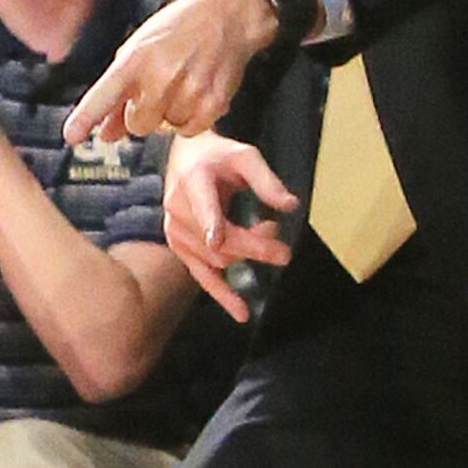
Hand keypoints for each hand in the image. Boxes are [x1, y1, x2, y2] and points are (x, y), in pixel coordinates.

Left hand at [66, 0, 279, 145]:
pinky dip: (191, 118)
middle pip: (137, 125)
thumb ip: (119, 93)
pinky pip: (190, 130)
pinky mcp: (213, 104)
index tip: (71, 135)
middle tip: (157, 90)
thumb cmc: (177, 30)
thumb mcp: (139, 49)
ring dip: (170, 113)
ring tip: (182, 82)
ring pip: (165, 128)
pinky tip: (196, 92)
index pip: (103, 95)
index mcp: (135, 59)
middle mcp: (160, 77)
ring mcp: (189, 92)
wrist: (228, 14)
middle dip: (142, 115)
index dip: (85, 117)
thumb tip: (106, 134)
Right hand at [161, 129, 296, 321]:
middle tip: (284, 250)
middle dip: (254, 248)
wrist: (185, 158)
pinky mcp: (179, 247)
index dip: (210, 223)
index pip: (203, 206)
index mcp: (193, 182)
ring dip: (246, 257)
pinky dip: (221, 293)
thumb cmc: (218, 156)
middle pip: (218, 241)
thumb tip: (290, 206)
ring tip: (269, 239)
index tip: (219, 239)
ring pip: (215, 260)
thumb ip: (267, 181)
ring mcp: (176, 232)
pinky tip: (240, 311)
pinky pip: (201, 274)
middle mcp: (179, 210)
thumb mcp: (246, 156)